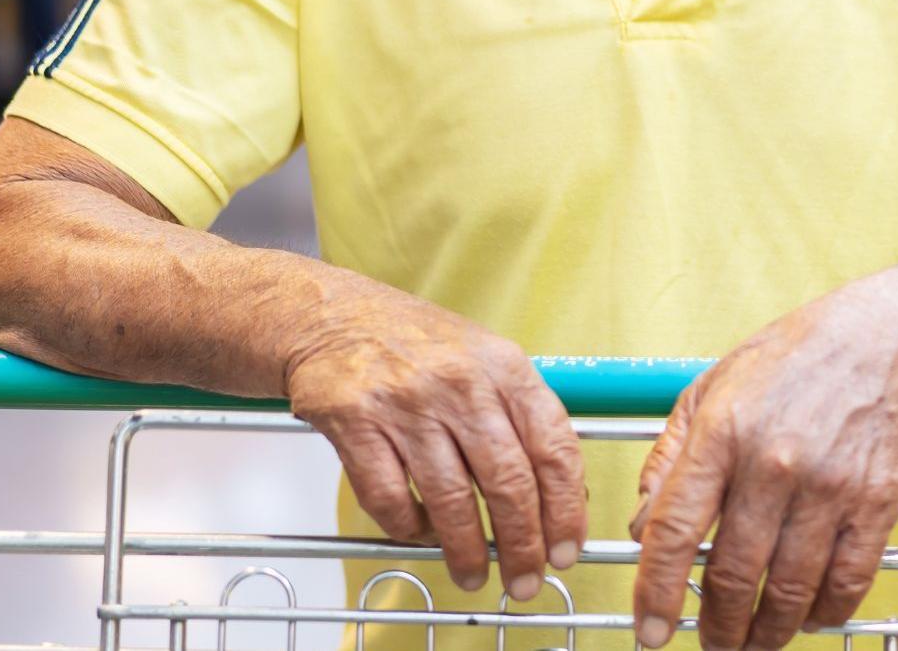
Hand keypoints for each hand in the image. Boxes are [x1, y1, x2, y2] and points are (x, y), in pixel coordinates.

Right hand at [286, 286, 586, 600]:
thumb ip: (520, 416)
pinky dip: (407, 527)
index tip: (566, 550)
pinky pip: (389, 497)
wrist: (331, 316)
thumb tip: (557, 497)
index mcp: (504, 367)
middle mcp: (460, 383)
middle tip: (525, 582)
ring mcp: (405, 403)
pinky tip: (417, 531)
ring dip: (466, 551)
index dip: (566, 511)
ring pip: (450, 499)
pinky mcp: (355, 421)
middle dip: (522, 547)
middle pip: (508, 484)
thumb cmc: (415, 345)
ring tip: (472, 575)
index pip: (554, 449)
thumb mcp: (483, 358)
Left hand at [628, 276, 897, 649]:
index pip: (675, 529)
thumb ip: (667, 459)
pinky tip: (808, 617)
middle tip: (710, 645)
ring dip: (767, 631)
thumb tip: (639, 524)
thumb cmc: (787, 361)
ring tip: (752, 643)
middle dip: (717, 627)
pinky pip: (848, 580)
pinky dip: (825, 612)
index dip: (657, 589)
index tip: (648, 629)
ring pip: (790, 588)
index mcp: (719, 435)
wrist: (884, 342)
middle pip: (734, 573)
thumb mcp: (705, 390)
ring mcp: (827, 486)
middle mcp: (771, 464)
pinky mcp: (875, 502)